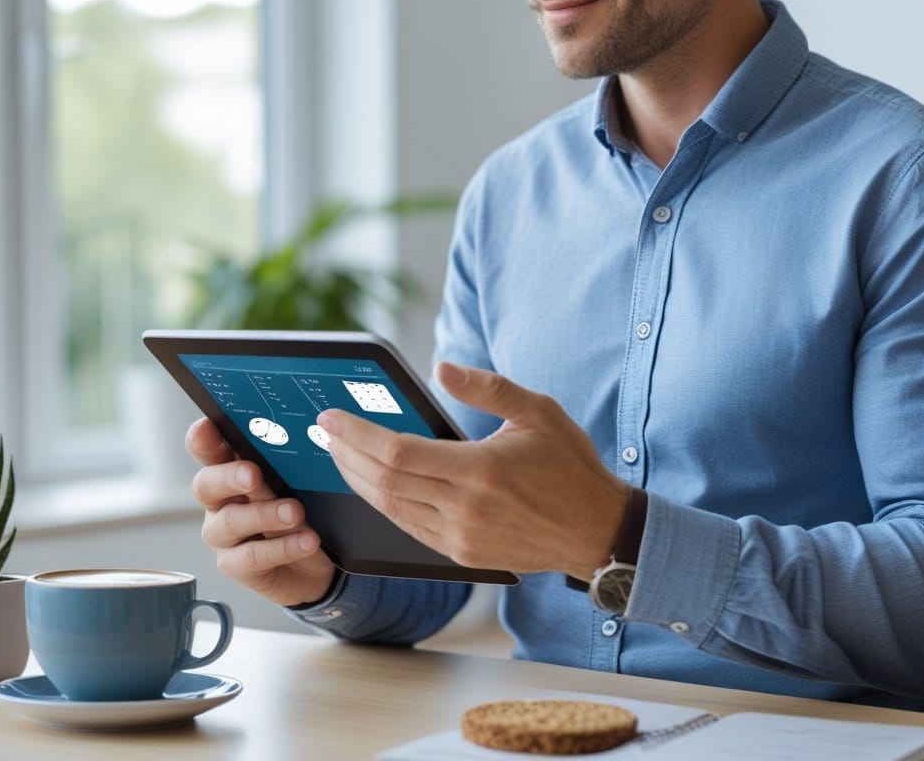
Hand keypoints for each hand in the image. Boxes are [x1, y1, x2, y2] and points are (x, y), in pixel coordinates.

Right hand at [186, 418, 336, 606]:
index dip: (203, 438)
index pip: (208, 450)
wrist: (317, 564)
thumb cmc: (304, 512)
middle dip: (229, 477)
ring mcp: (223, 536)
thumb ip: (288, 465)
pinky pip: (252, 556)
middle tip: (254, 474)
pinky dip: (282, 547)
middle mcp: (220, 502)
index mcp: (230, 472)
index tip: (208, 425)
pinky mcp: (235, 565)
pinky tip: (307, 541)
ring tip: (296, 512)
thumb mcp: (299, 484)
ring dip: (264, 514)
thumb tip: (302, 435)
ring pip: (230, 522)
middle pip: (206, 485)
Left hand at [318, 362, 629, 580]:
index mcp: (481, 470)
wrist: (597, 531)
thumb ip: (488, 387)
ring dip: (359, 481)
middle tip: (326, 433)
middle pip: (385, 482)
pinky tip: (373, 485)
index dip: (357, 435)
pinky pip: (409, 528)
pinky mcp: (463, 555)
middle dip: (347, 455)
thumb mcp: (538, 412)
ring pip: (390, 509)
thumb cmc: (570, 467)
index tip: (332, 418)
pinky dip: (384, 504)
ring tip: (340, 455)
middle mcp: (465, 508)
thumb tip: (441, 368)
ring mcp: (461, 537)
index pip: (398, 453)